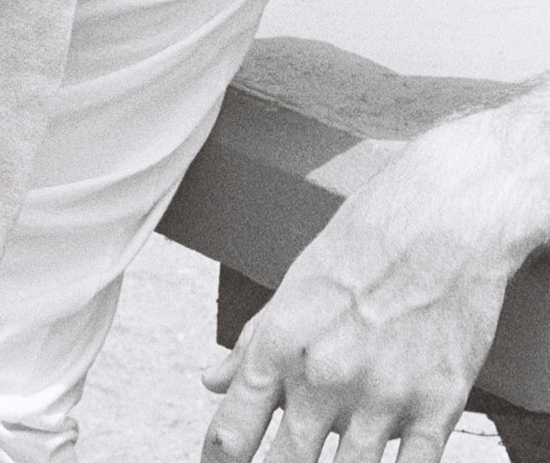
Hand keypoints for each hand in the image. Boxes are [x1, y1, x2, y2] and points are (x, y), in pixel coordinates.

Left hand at [200, 120, 518, 461]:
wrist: (445, 218)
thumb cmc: (365, 241)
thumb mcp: (296, 283)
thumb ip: (253, 341)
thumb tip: (211, 381)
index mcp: (281, 342)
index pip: (232, 432)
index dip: (221, 459)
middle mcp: (323, 376)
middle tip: (284, 457)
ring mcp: (381, 397)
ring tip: (340, 452)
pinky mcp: (437, 408)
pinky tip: (388, 460)